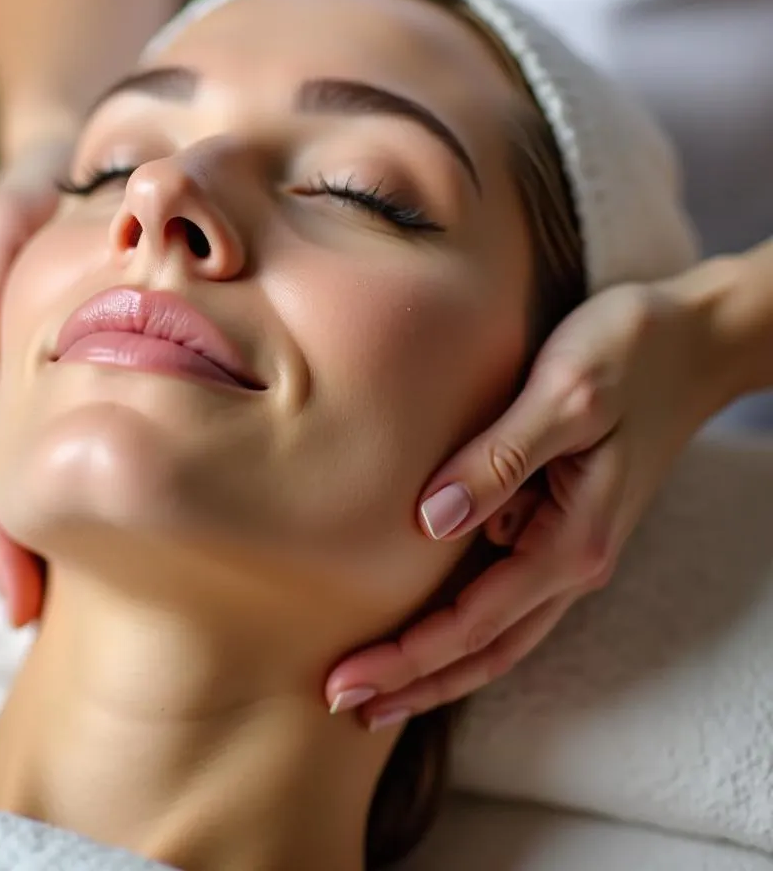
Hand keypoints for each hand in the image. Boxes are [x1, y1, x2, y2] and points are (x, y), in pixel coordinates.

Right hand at [0, 138, 73, 626]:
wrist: (110, 150)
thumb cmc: (53, 176)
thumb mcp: (12, 214)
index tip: (20, 598)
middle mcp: (27, 374)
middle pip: (18, 478)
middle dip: (25, 550)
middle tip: (51, 623)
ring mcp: (68, 373)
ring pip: (60, 463)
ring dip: (67, 530)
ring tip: (93, 600)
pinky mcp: (115, 361)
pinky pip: (109, 428)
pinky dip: (114, 477)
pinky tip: (148, 525)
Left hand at [326, 275, 731, 728]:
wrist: (699, 337)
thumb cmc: (629, 353)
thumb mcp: (564, 395)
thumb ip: (499, 459)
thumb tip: (429, 521)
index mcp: (573, 541)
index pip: (474, 624)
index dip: (407, 658)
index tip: (344, 680)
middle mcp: (573, 558)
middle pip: (484, 649)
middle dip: (414, 683)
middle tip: (341, 703)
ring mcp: (570, 543)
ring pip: (496, 629)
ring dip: (437, 662)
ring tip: (377, 684)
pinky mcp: (562, 520)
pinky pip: (505, 589)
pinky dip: (461, 619)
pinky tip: (424, 616)